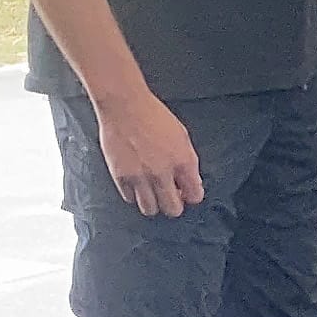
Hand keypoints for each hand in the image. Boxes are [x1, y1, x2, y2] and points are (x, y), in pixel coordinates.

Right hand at [96, 89, 203, 217]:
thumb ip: (187, 161)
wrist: (125, 106)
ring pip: (150, 209)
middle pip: (173, 209)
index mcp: (183, 161)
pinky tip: (137, 184)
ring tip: (153, 193)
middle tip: (171, 196)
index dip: (192, 196)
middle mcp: (162, 173)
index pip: (195, 195)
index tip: (188, 193)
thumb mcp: (181, 136)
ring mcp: (141, 177)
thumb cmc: (153, 115)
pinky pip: (130, 199)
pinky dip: (134, 195)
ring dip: (154, 204)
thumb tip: (191, 181)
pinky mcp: (121, 177)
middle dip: (174, 205)